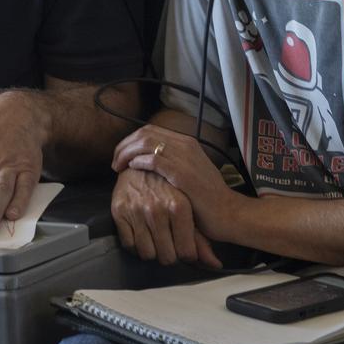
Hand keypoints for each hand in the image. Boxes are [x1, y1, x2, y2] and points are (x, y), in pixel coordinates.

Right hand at [111, 167, 220, 267]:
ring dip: (152, 251)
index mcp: (179, 207)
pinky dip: (136, 245)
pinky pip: (129, 245)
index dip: (186, 256)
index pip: (186, 253)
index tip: (184, 250)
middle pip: (167, 257)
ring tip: (156, 239)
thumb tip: (215, 265)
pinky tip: (142, 234)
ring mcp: (137, 211)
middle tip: (170, 244)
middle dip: (170, 255)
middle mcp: (157, 210)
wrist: (141, 160)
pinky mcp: (119, 211)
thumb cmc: (169, 185)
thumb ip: (201, 237)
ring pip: (147, 253)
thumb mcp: (189, 205)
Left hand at [113, 125, 236, 242]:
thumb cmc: (207, 199)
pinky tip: (132, 170)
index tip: (121, 156)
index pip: (150, 130)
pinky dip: (138, 162)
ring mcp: (184, 157)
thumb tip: (148, 161)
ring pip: (145, 143)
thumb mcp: (190, 172)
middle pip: (144, 133)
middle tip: (115, 162)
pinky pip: (153, 160)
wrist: (228, 213)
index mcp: (187, 142)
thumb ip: (172, 163)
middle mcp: (185, 144)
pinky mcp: (182, 174)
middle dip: (124, 145)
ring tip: (118, 167)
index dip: (130, 141)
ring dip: (127, 153)